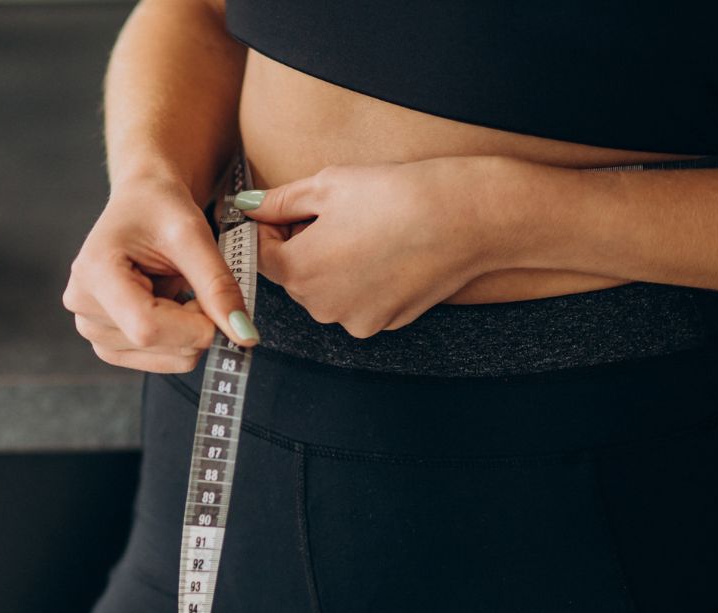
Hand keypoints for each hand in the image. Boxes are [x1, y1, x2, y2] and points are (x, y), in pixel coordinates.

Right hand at [64, 180, 258, 373]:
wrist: (141, 202)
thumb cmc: (159, 207)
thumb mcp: (193, 234)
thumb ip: (218, 285)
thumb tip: (245, 336)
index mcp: (94, 273)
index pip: (146, 328)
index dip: (194, 328)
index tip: (221, 307)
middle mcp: (83, 306)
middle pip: (156, 345)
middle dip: (195, 324)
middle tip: (193, 282)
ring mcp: (91, 328)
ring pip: (165, 359)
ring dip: (188, 331)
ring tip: (176, 289)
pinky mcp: (106, 343)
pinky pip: (159, 361)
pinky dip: (179, 339)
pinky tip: (170, 305)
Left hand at [241, 157, 516, 337]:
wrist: (469, 217)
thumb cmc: (395, 194)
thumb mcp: (327, 185)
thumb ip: (279, 202)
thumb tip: (248, 207)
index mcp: (296, 271)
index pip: (260, 254)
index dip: (273, 227)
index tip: (294, 208)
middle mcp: (320, 306)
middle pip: (294, 275)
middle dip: (304, 246)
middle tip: (338, 214)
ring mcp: (355, 319)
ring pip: (327, 290)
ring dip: (334, 264)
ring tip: (368, 230)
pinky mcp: (387, 322)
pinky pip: (360, 300)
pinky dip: (365, 280)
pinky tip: (390, 251)